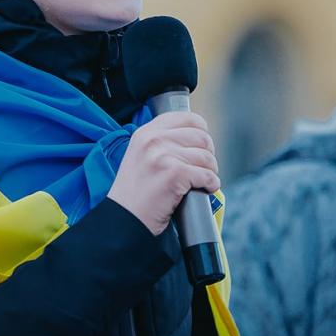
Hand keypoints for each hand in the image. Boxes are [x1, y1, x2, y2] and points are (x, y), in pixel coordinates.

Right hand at [107, 112, 219, 234]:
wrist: (124, 218)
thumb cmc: (134, 193)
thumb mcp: (139, 155)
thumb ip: (161, 142)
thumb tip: (195, 138)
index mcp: (146, 132)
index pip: (187, 118)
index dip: (201, 132)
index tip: (201, 146)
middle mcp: (154, 140)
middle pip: (201, 137)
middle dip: (208, 154)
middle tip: (203, 168)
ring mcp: (163, 156)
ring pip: (207, 158)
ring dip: (210, 171)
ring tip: (202, 181)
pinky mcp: (174, 174)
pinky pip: (207, 175)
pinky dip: (211, 184)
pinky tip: (204, 189)